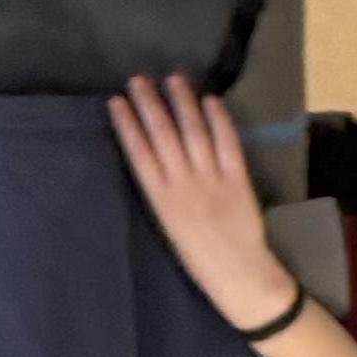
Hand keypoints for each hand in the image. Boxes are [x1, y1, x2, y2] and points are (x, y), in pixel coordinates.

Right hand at [108, 72, 301, 338]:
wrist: (240, 277)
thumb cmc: (198, 255)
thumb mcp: (168, 225)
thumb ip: (161, 190)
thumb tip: (149, 152)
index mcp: (161, 201)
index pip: (139, 154)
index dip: (127, 125)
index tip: (116, 100)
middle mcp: (183, 185)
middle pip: (163, 136)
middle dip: (149, 104)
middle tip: (139, 79)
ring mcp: (212, 180)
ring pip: (194, 132)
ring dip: (183, 103)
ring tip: (173, 79)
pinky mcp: (238, 180)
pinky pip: (227, 144)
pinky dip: (219, 120)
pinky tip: (211, 100)